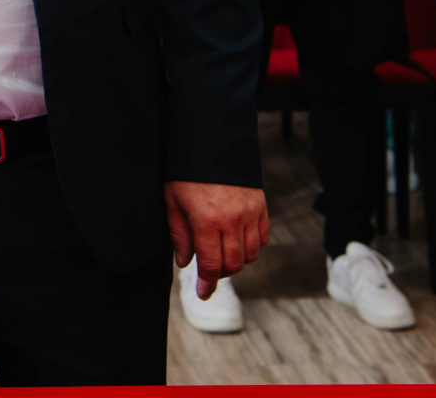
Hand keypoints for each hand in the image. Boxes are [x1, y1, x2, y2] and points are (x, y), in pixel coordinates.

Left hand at [164, 181, 267, 298]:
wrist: (212, 141)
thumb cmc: (187, 171)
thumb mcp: (172, 201)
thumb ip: (179, 234)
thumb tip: (184, 262)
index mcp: (207, 221)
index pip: (211, 264)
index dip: (207, 283)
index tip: (203, 293)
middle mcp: (232, 221)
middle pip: (233, 264)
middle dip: (221, 272)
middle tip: (209, 269)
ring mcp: (250, 214)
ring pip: (250, 254)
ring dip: (237, 260)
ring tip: (222, 253)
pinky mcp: (261, 206)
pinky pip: (262, 238)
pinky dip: (252, 246)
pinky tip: (238, 240)